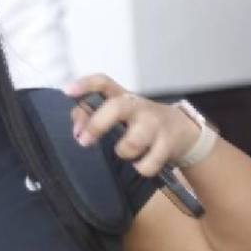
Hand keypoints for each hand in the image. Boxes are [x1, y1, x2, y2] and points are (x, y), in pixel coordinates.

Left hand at [67, 74, 202, 178]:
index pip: (103, 83)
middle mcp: (138, 106)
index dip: (85, 85)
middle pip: (117, 107)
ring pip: (132, 142)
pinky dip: (141, 168)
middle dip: (97, 124)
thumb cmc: (141, 122)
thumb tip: (77, 131)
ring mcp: (155, 124)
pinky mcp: (167, 144)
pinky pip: (147, 164)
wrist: (181, 130)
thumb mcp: (119, 115)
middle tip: (84, 140)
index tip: (68, 91)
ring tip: (125, 152)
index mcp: (124, 97)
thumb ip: (92, 117)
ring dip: (123, 151)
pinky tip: (142, 163)